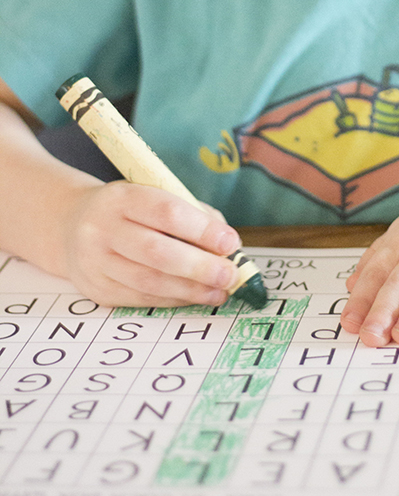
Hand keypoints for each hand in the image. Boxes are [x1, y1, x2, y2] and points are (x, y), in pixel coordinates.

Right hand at [62, 180, 241, 306]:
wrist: (70, 225)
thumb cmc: (128, 210)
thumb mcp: (153, 195)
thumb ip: (191, 214)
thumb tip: (228, 245)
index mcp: (121, 197)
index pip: (167, 213)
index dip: (202, 230)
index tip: (231, 242)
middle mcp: (102, 229)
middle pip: (157, 252)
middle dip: (200, 266)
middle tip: (230, 275)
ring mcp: (95, 262)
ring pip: (148, 281)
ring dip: (191, 290)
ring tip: (220, 291)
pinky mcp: (96, 289)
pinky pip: (140, 298)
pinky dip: (173, 300)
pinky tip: (196, 297)